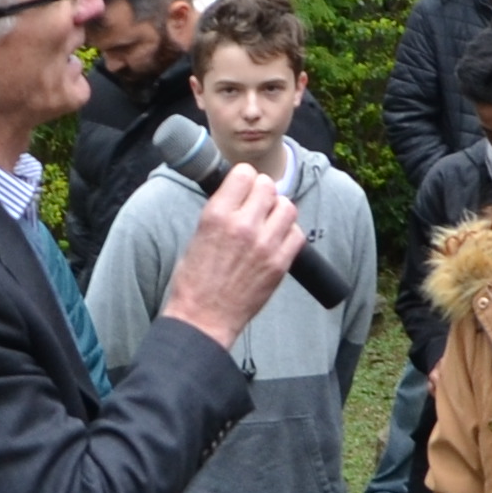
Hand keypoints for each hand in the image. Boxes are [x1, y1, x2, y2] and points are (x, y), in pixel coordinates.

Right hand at [156, 164, 305, 346]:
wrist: (203, 318)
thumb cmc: (194, 281)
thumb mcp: (198, 235)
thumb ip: (222, 211)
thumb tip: (241, 195)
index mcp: (217, 215)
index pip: (245, 174)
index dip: (245, 179)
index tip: (244, 187)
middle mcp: (243, 225)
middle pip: (268, 186)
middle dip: (262, 193)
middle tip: (256, 205)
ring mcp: (265, 245)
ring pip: (287, 207)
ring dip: (278, 211)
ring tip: (268, 222)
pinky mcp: (280, 264)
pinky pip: (297, 234)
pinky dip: (289, 234)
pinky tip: (276, 241)